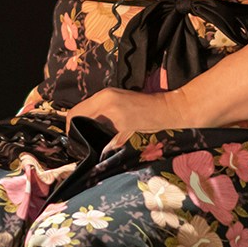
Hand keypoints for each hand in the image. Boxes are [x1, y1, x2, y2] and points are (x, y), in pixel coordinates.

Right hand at [67, 87, 190, 151]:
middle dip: (78, 129)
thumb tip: (91, 151)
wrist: (176, 112)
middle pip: (78, 113)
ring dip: (87, 126)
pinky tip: (105, 134)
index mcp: (104, 103)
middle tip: (84, 147)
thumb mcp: (127, 135)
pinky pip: (98, 110)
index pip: (74, 115)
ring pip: (88, 112)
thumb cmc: (154, 125)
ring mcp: (112, 96)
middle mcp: (105, 96)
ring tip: (93, 143)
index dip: (72, 132)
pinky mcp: (118, 98)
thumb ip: (107, 140)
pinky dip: (97, 121)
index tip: (78, 147)